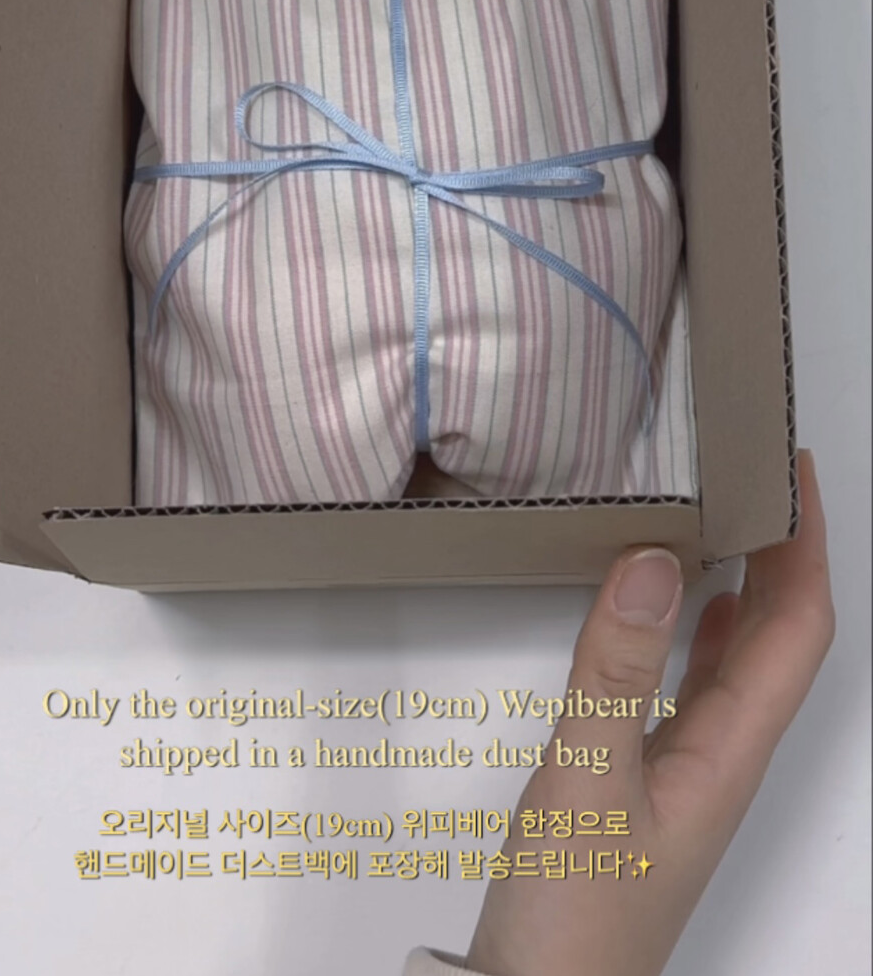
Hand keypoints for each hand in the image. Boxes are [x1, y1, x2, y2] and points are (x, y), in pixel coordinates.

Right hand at [465, 450, 833, 975]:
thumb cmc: (572, 909)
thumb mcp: (586, 777)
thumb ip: (617, 668)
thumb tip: (657, 558)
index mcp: (730, 752)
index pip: (796, 631)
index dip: (806, 547)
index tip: (791, 471)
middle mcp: (723, 757)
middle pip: (778, 640)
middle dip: (784, 554)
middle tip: (756, 476)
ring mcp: (688, 772)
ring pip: (736, 661)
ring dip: (742, 586)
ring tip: (720, 520)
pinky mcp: (647, 782)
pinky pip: (690, 686)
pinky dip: (692, 630)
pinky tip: (668, 611)